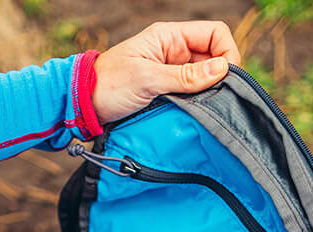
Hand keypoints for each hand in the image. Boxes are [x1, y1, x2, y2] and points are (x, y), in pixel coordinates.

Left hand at [92, 21, 240, 124]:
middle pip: (214, 58)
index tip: (227, 80)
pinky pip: (192, 96)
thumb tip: (222, 70)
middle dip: (220, 77)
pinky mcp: (168, 93)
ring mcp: (172, 73)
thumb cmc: (109, 85)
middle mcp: (175, 52)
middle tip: (217, 100)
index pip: (215, 33)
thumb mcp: (148, 78)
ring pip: (205, 79)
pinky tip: (194, 115)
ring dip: (208, 94)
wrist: (85, 105)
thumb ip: (185, 76)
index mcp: (170, 37)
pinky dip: (197, 105)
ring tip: (204, 110)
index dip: (227, 53)